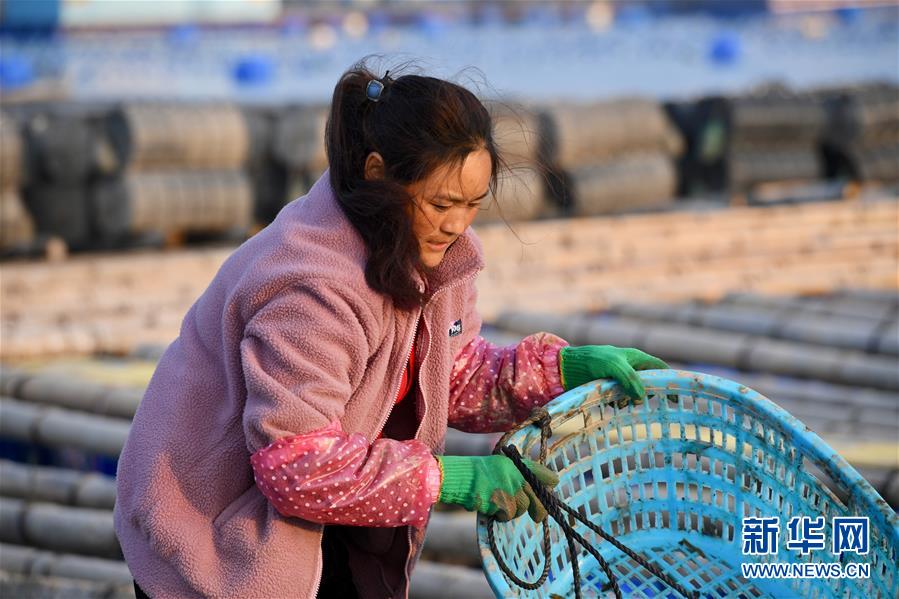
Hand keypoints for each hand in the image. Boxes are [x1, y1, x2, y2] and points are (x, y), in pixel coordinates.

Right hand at [435, 455, 558, 521]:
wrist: (461, 477)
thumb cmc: (480, 471)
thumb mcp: (502, 465)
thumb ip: (519, 473)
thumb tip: (539, 486)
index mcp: (518, 465)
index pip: (543, 474)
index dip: (549, 482)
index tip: (551, 486)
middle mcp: (517, 477)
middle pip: (538, 499)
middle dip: (539, 510)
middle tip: (538, 517)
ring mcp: (509, 490)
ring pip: (520, 510)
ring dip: (512, 511)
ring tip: (499, 505)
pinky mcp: (501, 503)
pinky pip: (507, 515)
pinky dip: (500, 516)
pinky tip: (491, 509)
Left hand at [559, 345, 668, 402]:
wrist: (567, 367)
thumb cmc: (592, 360)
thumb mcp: (614, 365)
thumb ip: (630, 378)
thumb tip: (642, 396)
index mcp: (636, 357)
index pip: (659, 368)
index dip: (670, 380)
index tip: (678, 395)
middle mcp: (630, 369)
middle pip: (649, 384)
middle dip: (647, 394)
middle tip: (644, 403)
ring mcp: (620, 380)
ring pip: (635, 395)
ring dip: (631, 401)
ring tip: (620, 401)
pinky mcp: (609, 390)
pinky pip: (622, 401)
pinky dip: (620, 405)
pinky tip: (613, 404)